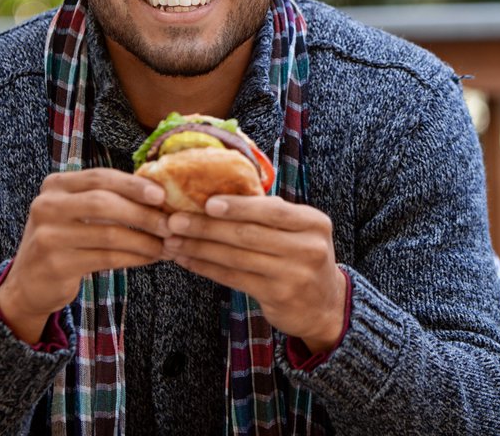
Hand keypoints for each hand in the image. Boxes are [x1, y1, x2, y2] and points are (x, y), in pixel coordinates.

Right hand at [0, 168, 172, 341]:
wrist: (29, 283)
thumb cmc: (65, 239)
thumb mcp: (75, 211)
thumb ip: (106, 197)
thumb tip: (158, 192)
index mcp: (55, 185)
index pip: (100, 177)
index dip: (133, 184)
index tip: (162, 194)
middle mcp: (46, 206)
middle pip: (104, 203)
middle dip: (143, 213)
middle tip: (171, 223)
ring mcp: (48, 236)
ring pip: (109, 235)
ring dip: (145, 241)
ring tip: (167, 245)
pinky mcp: (56, 265)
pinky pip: (107, 258)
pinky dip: (134, 258)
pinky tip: (151, 258)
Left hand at [166, 195, 346, 351]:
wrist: (326, 306)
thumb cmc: (304, 258)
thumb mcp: (301, 232)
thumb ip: (272, 215)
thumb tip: (223, 194)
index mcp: (313, 222)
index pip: (272, 211)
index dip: (238, 206)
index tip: (206, 202)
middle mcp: (307, 248)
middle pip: (249, 234)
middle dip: (207, 226)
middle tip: (175, 221)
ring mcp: (294, 274)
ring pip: (236, 257)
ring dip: (200, 248)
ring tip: (173, 241)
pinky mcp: (278, 296)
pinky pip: (234, 278)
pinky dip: (207, 268)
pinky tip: (188, 261)